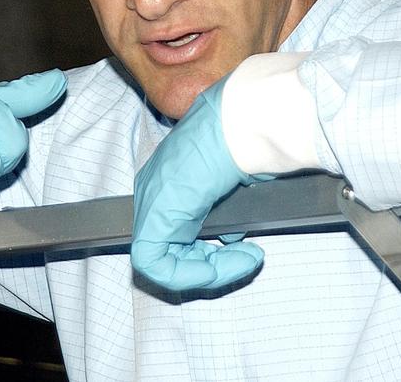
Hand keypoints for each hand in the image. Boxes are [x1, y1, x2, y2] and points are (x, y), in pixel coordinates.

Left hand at [131, 77, 265, 290]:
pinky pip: (157, 264)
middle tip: (247, 259)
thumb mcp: (237, 182)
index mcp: (171, 175)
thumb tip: (230, 236)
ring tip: (247, 260)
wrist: (247, 125)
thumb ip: (226, 211)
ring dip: (210, 271)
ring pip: (164, 261)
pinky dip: (194, 274)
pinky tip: (230, 264)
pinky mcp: (153, 217)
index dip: (208, 250)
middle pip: (172, 247)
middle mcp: (155, 188)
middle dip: (212, 263)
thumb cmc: (249, 139)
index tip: (242, 250)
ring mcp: (151, 201)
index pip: (178, 229)